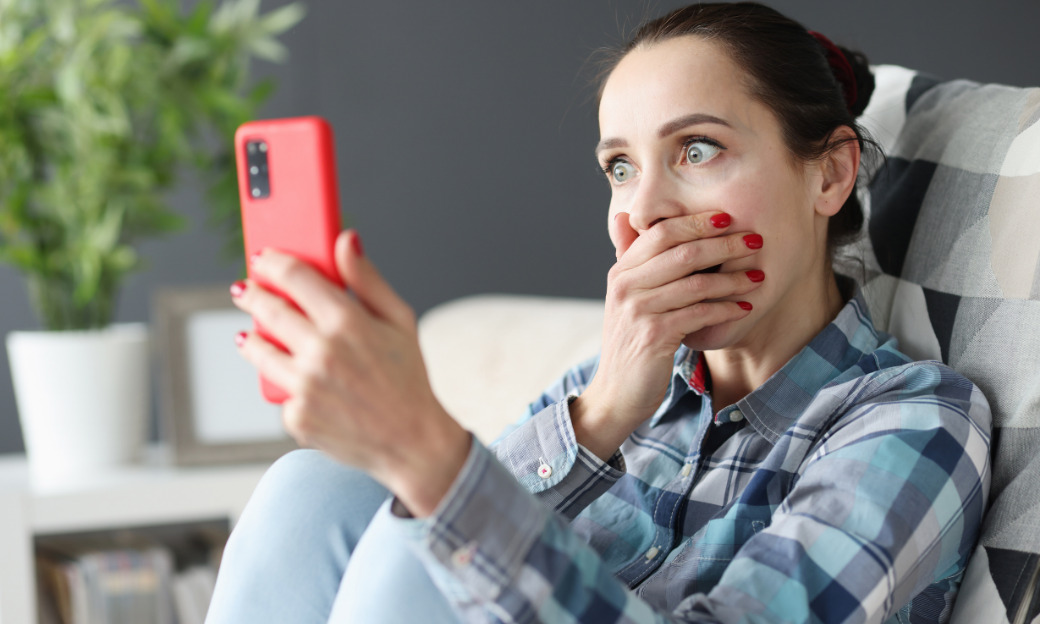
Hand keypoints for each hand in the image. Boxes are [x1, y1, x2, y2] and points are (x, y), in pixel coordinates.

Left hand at [231, 230, 470, 515]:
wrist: (414, 442)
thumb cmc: (408, 377)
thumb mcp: (399, 320)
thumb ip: (367, 278)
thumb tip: (346, 239)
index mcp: (347, 322)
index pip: (295, 277)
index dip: (273, 262)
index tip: (263, 258)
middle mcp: (321, 353)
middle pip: (268, 310)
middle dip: (252, 294)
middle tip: (245, 290)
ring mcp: (305, 387)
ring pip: (259, 351)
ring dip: (253, 337)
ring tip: (253, 333)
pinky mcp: (296, 417)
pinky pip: (278, 390)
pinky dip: (285, 382)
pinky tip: (298, 379)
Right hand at [571, 212, 762, 459]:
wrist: (616, 393)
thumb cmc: (631, 343)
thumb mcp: (626, 299)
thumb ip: (631, 261)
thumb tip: (626, 217)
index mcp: (620, 272)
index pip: (660, 233)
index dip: (696, 222)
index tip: (728, 217)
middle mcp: (625, 287)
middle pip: (682, 252)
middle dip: (724, 244)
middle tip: (755, 241)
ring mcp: (638, 311)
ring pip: (695, 283)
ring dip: (732, 278)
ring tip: (758, 277)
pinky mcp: (654, 335)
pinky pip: (699, 313)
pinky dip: (725, 309)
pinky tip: (744, 307)